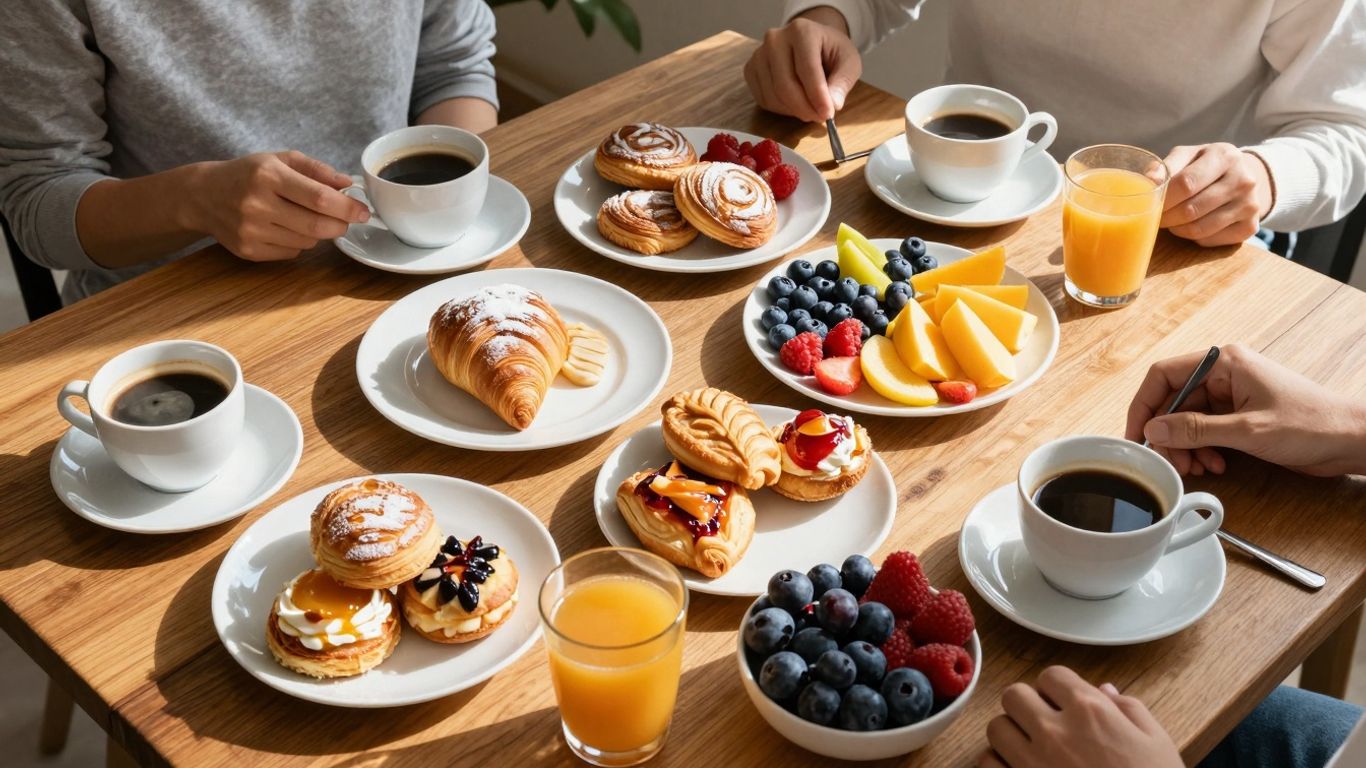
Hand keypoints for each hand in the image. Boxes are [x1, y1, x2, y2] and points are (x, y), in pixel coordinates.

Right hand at [183, 151, 368, 261]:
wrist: (202, 195)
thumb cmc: (247, 174)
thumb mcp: (279, 159)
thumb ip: (316, 169)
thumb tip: (347, 183)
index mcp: (268, 175)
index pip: (320, 198)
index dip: (348, 208)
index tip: (363, 211)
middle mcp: (257, 204)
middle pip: (317, 226)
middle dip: (339, 224)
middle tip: (344, 219)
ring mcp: (251, 230)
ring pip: (307, 242)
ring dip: (317, 233)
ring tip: (305, 217)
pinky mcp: (248, 250)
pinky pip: (291, 252)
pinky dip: (298, 242)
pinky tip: (284, 227)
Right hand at [744, 10, 861, 121]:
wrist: (811, 42)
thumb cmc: (830, 51)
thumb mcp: (849, 61)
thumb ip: (842, 82)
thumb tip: (833, 105)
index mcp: (801, 31)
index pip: (807, 70)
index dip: (817, 97)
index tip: (828, 114)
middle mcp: (775, 39)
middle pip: (785, 86)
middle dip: (804, 108)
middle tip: (820, 118)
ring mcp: (758, 54)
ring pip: (773, 96)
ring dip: (794, 111)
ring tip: (810, 109)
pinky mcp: (750, 69)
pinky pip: (763, 99)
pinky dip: (781, 109)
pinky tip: (795, 104)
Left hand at [979, 666, 1181, 767]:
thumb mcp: (1156, 743)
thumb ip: (1128, 709)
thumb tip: (1103, 690)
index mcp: (1090, 711)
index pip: (1051, 675)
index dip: (1058, 688)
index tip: (1064, 703)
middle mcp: (1054, 732)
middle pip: (1014, 695)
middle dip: (1028, 705)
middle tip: (1044, 722)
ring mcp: (1031, 763)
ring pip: (996, 727)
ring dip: (1010, 734)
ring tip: (1030, 747)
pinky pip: (987, 762)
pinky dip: (998, 764)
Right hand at [1126, 344, 1365, 476]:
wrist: (1350, 440)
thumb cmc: (1311, 424)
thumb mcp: (1248, 430)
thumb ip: (1196, 430)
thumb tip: (1154, 429)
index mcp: (1224, 363)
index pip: (1164, 375)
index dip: (1144, 405)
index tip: (1137, 435)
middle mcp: (1223, 374)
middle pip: (1173, 401)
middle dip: (1168, 434)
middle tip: (1170, 462)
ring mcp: (1231, 395)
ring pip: (1187, 419)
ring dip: (1185, 446)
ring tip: (1197, 467)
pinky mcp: (1239, 415)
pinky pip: (1205, 430)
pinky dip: (1202, 449)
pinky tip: (1214, 464)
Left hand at [1159, 143, 1272, 246]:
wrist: (1242, 176)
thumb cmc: (1204, 165)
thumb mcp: (1187, 156)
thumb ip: (1166, 166)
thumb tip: (1149, 180)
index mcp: (1225, 156)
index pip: (1186, 183)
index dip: (1163, 198)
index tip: (1149, 204)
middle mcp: (1244, 180)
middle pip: (1191, 210)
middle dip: (1166, 217)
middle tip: (1155, 216)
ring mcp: (1250, 205)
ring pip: (1198, 229)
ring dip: (1177, 229)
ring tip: (1171, 220)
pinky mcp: (1250, 227)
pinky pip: (1209, 240)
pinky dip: (1193, 237)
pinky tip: (1191, 225)